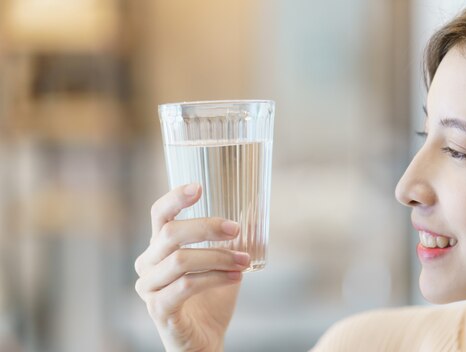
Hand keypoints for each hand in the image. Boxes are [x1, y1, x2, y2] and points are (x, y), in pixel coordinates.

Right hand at [135, 184, 248, 351]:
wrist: (204, 341)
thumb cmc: (210, 300)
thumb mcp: (223, 263)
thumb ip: (231, 238)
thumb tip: (254, 207)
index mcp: (158, 248)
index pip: (159, 215)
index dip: (175, 198)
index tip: (199, 187)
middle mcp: (147, 265)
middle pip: (170, 233)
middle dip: (207, 227)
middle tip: (236, 229)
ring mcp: (149, 288)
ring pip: (181, 260)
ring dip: (218, 257)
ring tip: (244, 260)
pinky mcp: (159, 309)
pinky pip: (186, 285)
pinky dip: (216, 278)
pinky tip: (237, 277)